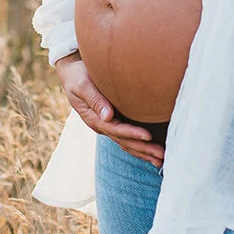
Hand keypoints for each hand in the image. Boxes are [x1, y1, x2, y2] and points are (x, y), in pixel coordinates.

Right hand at [54, 53, 164, 167]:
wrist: (71, 73)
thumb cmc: (78, 76)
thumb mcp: (83, 85)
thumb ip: (95, 99)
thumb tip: (108, 116)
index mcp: (93, 118)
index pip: (115, 129)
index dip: (132, 133)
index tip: (148, 136)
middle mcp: (101, 125)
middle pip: (124, 141)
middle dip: (143, 149)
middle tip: (162, 155)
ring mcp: (107, 126)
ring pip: (127, 143)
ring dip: (144, 152)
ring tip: (161, 160)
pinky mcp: (113, 122)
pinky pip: (127, 139)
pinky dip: (140, 147)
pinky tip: (151, 153)